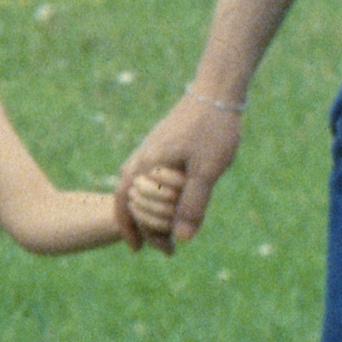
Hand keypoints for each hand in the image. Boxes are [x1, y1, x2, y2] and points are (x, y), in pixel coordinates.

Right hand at [116, 98, 244, 251]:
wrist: (217, 90)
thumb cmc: (212, 129)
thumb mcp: (206, 171)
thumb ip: (193, 205)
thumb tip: (181, 238)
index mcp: (147, 164)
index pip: (124, 203)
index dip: (131, 229)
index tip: (140, 250)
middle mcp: (142, 156)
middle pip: (127, 196)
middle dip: (141, 223)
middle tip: (161, 244)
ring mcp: (150, 147)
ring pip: (135, 183)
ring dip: (144, 207)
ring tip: (160, 225)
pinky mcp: (162, 142)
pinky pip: (147, 173)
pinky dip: (152, 191)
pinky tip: (169, 196)